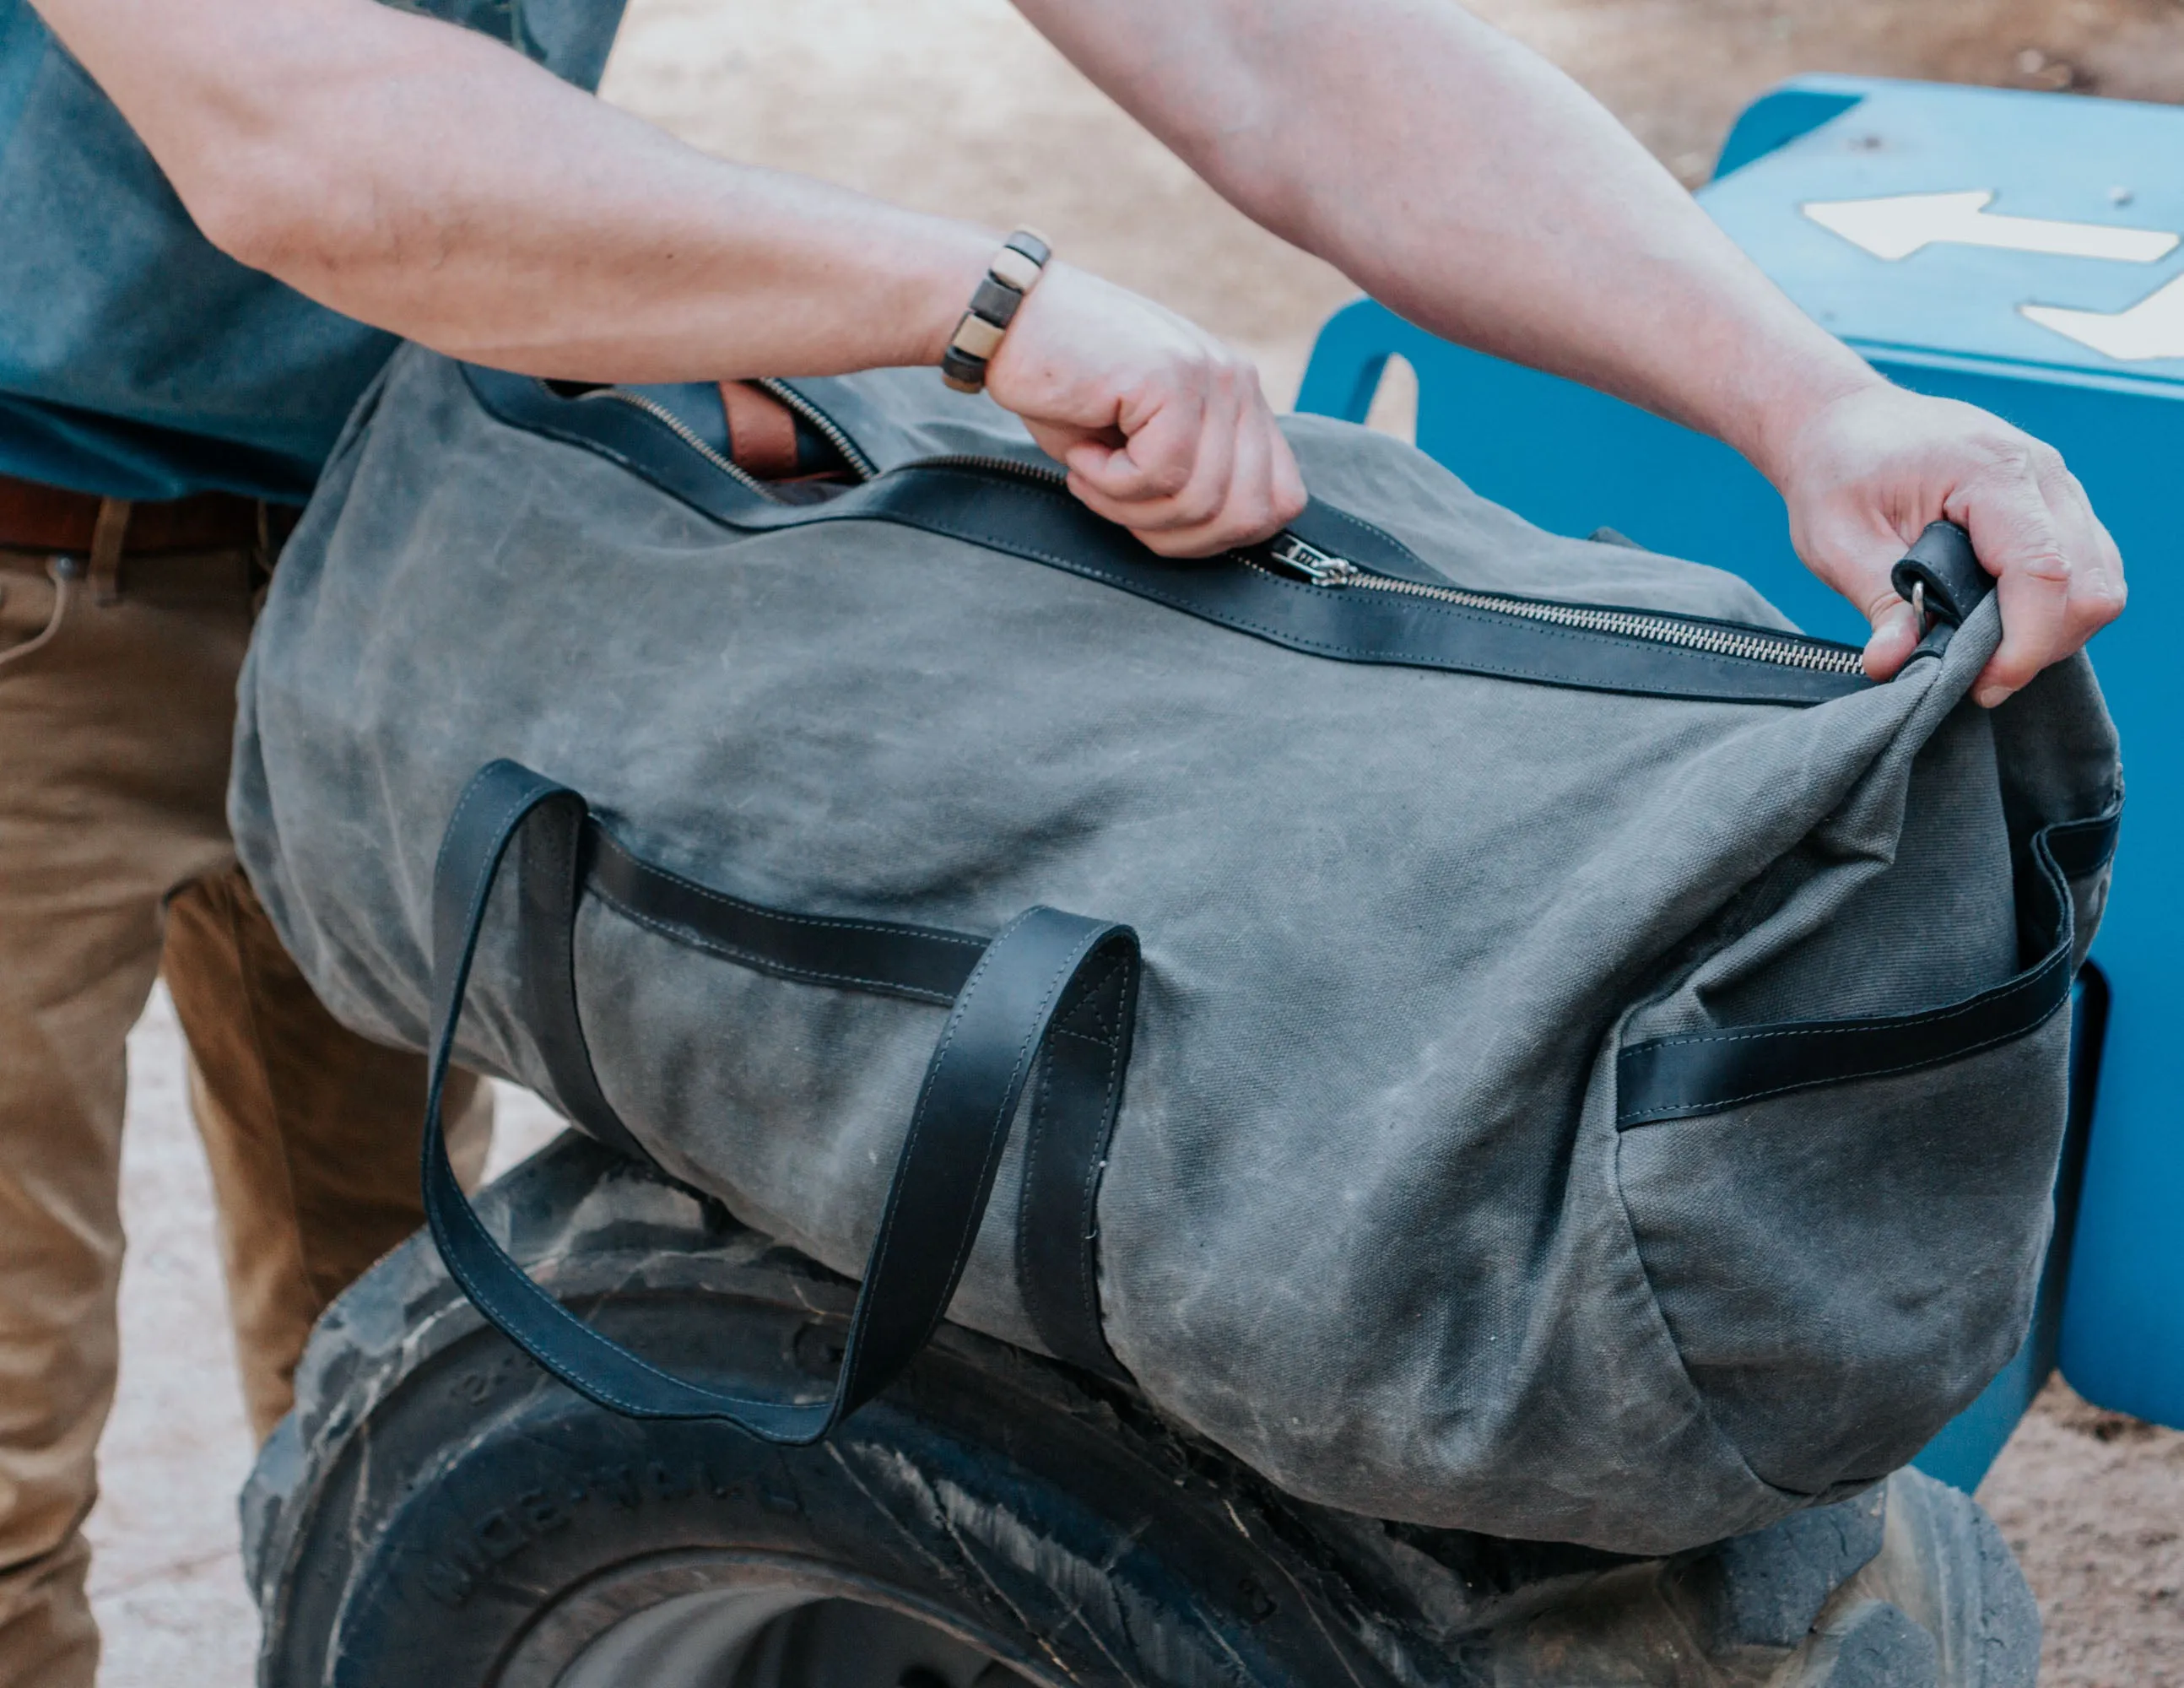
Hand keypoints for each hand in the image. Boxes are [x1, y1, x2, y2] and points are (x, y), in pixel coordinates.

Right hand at [984, 264, 1306, 557]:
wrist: (1005, 321)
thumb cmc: (1064, 393)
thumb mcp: (1141, 446)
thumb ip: (1193, 480)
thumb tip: (1219, 537)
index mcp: (1240, 401)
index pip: (1282, 501)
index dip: (1223, 537)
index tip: (1159, 522)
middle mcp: (1238, 384)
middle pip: (1250, 516)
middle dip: (1176, 537)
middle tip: (1117, 505)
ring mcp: (1211, 377)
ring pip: (1202, 502)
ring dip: (1131, 510)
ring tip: (1090, 474)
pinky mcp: (1172, 379)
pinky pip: (1159, 476)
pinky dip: (1108, 484)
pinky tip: (1081, 451)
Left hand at [1769, 384, 2124, 703]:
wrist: (1846, 422)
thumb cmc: (1839, 470)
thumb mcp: (1836, 539)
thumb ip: (1876, 600)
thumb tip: (1894, 663)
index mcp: (1991, 470)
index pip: (2043, 572)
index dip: (2023, 645)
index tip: (1982, 685)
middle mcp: (2043, 474)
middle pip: (2089, 587)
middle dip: (2039, 646)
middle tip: (1974, 674)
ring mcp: (2059, 487)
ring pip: (2099, 584)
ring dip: (2051, 632)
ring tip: (1982, 649)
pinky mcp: (2058, 506)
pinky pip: (2087, 570)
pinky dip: (2054, 611)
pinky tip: (1998, 621)